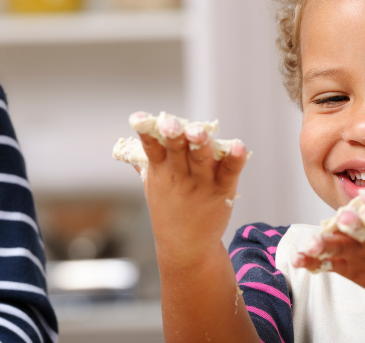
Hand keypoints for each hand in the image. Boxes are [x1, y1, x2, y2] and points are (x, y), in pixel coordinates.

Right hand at [136, 117, 247, 266]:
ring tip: (198, 131)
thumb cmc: (169, 210)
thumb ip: (144, 163)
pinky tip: (238, 146)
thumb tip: (126, 146)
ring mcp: (202, 183)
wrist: (186, 247)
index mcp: (161, 171)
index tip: (138, 118)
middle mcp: (180, 176)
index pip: (151, 148)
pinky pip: (229, 172)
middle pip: (177, 151)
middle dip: (174, 136)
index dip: (145, 131)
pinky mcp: (223, 190)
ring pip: (201, 159)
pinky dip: (234, 159)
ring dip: (200, 144)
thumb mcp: (153, 186)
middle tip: (171, 124)